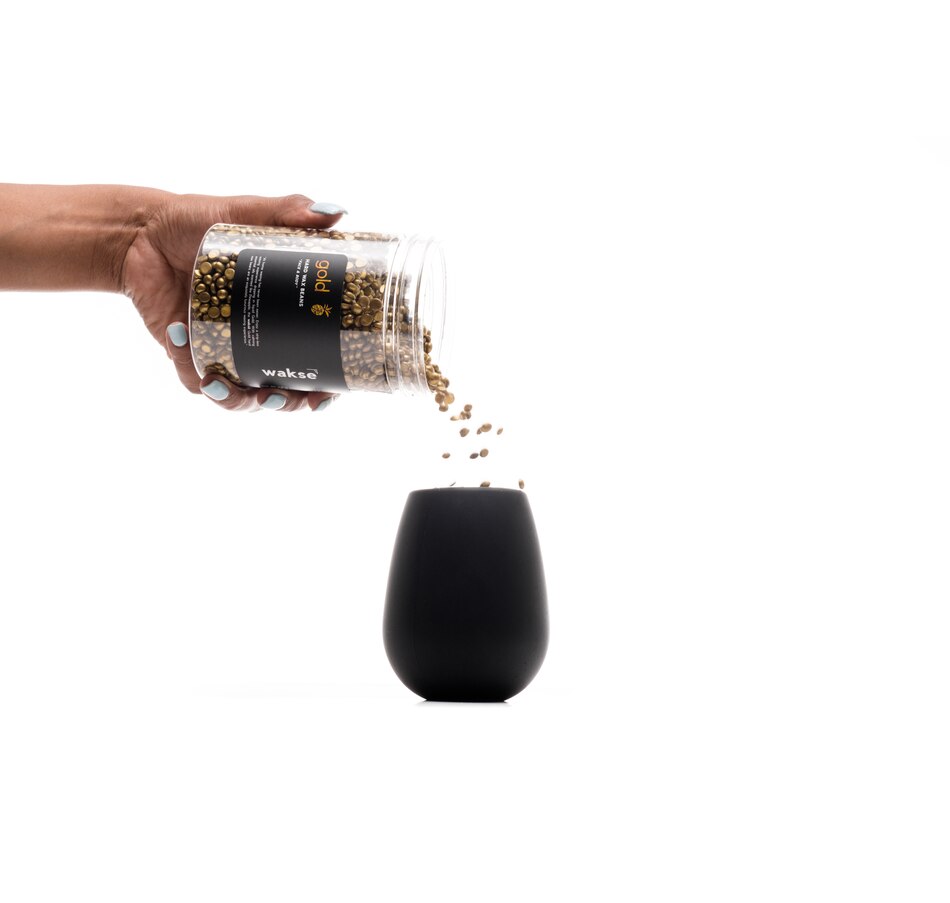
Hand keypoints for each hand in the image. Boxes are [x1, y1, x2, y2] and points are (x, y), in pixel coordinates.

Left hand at [122, 192, 346, 410]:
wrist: (140, 230)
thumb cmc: (196, 222)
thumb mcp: (244, 212)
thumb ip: (287, 211)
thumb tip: (334, 214)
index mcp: (281, 315)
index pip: (315, 360)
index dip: (327, 385)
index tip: (329, 393)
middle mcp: (256, 339)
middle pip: (282, 391)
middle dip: (285, 404)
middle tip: (280, 397)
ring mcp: (221, 350)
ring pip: (238, 397)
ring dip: (237, 402)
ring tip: (225, 385)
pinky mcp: (186, 354)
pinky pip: (193, 379)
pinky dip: (190, 369)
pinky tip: (180, 337)